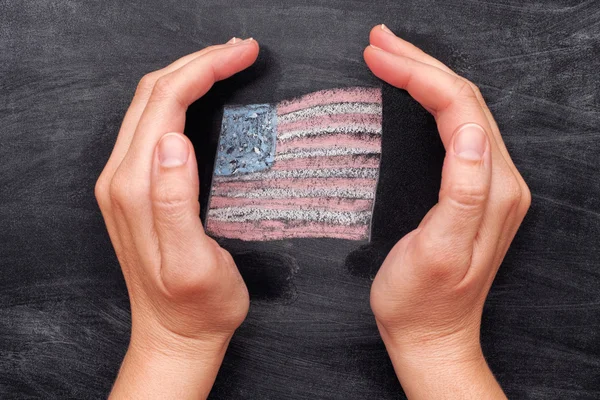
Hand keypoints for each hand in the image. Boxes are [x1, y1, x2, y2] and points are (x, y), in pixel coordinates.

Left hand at [94, 37, 258, 398]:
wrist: (175, 334)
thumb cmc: (196, 304)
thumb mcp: (193, 263)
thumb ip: (174, 201)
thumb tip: (174, 140)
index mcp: (136, 187)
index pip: (166, 102)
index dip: (204, 69)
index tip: (244, 54)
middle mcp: (122, 178)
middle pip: (154, 95)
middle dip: (197, 62)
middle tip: (242, 50)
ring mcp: (124, 182)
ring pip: (151, 106)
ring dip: (187, 76)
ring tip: (226, 63)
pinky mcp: (135, 189)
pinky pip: (153, 126)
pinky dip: (180, 99)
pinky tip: (201, 97)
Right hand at [365, 25, 529, 398]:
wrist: (430, 335)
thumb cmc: (421, 301)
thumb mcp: (438, 251)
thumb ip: (464, 192)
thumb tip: (472, 134)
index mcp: (492, 189)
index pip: (460, 109)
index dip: (418, 75)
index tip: (377, 56)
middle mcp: (500, 180)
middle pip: (464, 101)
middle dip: (420, 64)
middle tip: (378, 42)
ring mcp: (490, 184)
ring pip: (462, 110)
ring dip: (425, 76)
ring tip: (389, 56)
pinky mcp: (474, 191)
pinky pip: (456, 129)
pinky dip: (429, 102)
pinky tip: (411, 94)